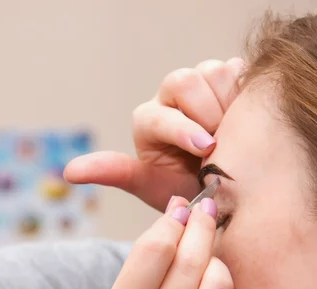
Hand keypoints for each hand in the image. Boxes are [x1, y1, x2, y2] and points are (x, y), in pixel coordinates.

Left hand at [64, 58, 244, 211]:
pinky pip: (239, 70)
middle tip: (223, 142)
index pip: (160, 114)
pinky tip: (246, 117)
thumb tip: (70, 172)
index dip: (183, 130)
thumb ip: (117, 174)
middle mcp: (171, 97)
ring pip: (213, 71)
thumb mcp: (152, 188)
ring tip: (235, 133)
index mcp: (149, 120)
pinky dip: (246, 92)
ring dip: (230, 103)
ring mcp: (200, 83)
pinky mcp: (227, 78)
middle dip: (208, 113)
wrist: (225, 185)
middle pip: (185, 80)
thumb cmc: (186, 189)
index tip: (207, 149)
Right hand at [87, 197, 243, 288]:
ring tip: (207, 257)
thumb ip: (140, 277)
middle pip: (189, 262)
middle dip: (200, 225)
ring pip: (219, 284)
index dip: (170, 221)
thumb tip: (175, 221)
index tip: (179, 208)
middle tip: (204, 208)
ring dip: (216, 260)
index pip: (151, 253)